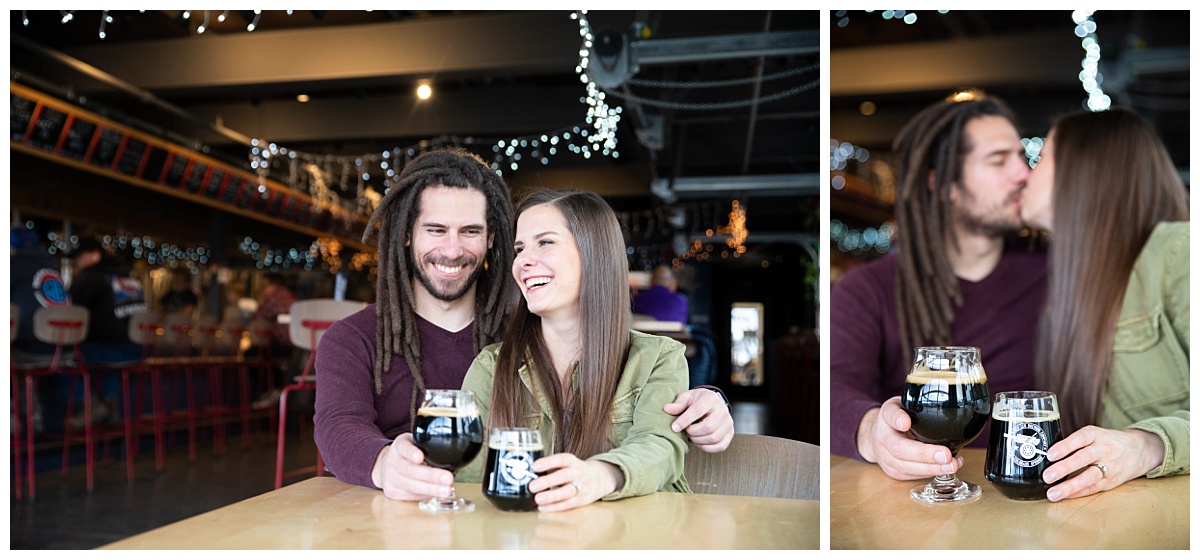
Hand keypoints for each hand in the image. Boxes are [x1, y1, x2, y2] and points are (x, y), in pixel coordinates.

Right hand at [371, 433, 454, 500]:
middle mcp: (392, 461)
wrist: (385, 466)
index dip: (411, 452)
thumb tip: (455, 455)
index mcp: (399, 446)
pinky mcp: (392, 492)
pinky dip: (425, 495)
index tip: (420, 456)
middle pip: (410, 470)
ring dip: (431, 489)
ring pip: (411, 486)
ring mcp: (390, 478)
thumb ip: (428, 446)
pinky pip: (411, 495)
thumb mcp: (415, 443)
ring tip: (446, 490)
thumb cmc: (407, 455)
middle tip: (448, 479)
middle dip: (431, 476)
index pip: (404, 447)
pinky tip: (437, 494)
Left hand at [528, 453, 621, 511]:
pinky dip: (555, 507)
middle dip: (547, 481)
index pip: (560, 460)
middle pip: (563, 476)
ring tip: (538, 499)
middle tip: (532, 486)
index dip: (548, 462)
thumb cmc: (576, 470)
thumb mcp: (568, 463)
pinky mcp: (581, 500)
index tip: (534, 466)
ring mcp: (581, 487)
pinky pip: (568, 504)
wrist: (601, 478)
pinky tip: (543, 507)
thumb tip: (529, 472)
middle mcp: (578, 473)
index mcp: (572, 462)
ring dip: (551, 496)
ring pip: (566, 492)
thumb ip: (552, 466)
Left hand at [664, 388, 733, 452]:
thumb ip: (678, 404)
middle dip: (693, 432)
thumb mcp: (686, 398)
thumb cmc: (696, 401)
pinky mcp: (730, 433)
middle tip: (686, 431)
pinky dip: (707, 448)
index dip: (685, 421)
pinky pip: (720, 446)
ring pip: (714, 438)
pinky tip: (699, 442)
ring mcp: (728, 423)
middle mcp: (723, 410)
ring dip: (698, 440)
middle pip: (708, 427)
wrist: (711, 403)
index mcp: (711, 398)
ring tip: (691, 436)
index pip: (698, 411)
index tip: (674, 427)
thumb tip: (667, 409)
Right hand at [856, 397, 960, 480]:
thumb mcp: (902, 405)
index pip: (889, 415)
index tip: (905, 422)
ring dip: (931, 467)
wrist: (877, 438)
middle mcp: (881, 438)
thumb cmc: (896, 420)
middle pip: (899, 449)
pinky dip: (930, 472)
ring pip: (906, 467)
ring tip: (952, 465)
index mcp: (885, 417)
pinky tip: (946, 468)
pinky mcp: (893, 472)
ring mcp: (885, 458)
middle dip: (924, 454)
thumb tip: (944, 402)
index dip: (897, 419)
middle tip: (946, 455)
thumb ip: (916, 403)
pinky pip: (912, 475)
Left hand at [1042, 426, 1164, 501]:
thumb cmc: (1107, 441)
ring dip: (1069, 487)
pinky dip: (1078, 493)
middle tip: (1047, 476)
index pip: (1080, 439)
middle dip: (1064, 468)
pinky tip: (1065, 496)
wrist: (1139, 449)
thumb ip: (1074, 443)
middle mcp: (1103, 450)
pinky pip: (1093, 488)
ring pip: (1089, 477)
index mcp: (1095, 435)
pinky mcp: (1112, 481)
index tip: (1050, 454)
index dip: (1065, 446)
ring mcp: (1109, 466)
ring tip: (1053, 493)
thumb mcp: (1093, 434)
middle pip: (1083, 459)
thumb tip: (1044, 454)